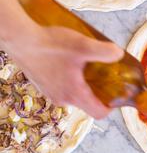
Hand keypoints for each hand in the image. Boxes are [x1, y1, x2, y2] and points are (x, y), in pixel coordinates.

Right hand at [5, 24, 123, 118]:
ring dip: (85, 82)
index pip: (99, 113)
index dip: (111, 106)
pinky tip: (71, 60)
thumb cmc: (50, 45)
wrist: (21, 40)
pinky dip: (72, 78)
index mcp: (74, 94)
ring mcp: (51, 92)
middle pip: (88, 102)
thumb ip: (103, 51)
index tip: (117, 92)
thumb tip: (119, 54)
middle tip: (106, 73)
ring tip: (88, 64)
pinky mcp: (44, 84)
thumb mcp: (82, 46)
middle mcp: (62, 98)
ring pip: (75, 93)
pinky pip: (64, 86)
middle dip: (100, 90)